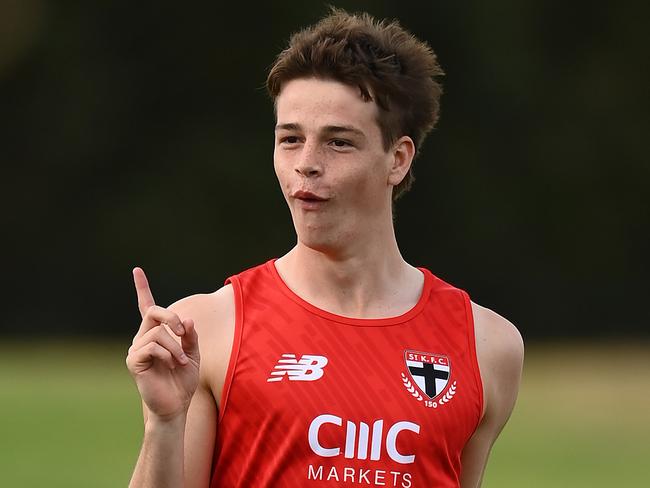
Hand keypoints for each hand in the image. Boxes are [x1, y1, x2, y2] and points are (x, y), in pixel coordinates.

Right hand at [126, 267, 199, 420]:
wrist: (176, 405)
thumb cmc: (183, 381)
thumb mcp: (194, 354)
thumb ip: (191, 336)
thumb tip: (186, 319)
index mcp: (157, 334)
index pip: (147, 307)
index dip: (142, 288)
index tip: (136, 270)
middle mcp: (143, 338)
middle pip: (154, 312)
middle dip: (172, 317)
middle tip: (184, 332)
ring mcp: (137, 349)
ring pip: (157, 331)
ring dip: (175, 344)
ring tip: (181, 360)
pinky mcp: (134, 361)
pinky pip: (151, 346)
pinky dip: (167, 353)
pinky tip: (172, 364)